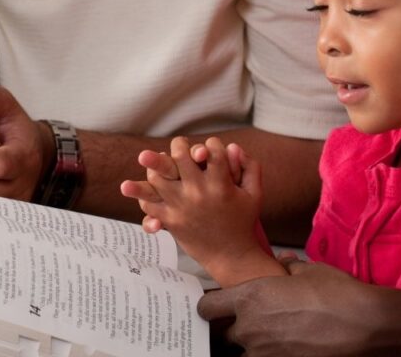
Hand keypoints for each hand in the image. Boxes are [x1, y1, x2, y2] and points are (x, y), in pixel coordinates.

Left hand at [120, 137, 279, 285]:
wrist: (232, 256)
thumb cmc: (243, 222)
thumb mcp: (254, 194)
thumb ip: (250, 166)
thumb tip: (233, 146)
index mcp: (221, 184)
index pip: (212, 149)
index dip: (211, 144)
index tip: (210, 148)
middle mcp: (199, 192)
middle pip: (179, 155)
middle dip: (179, 145)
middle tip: (180, 146)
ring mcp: (181, 206)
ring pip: (157, 176)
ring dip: (158, 166)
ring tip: (164, 164)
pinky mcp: (170, 220)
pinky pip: (148, 202)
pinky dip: (146, 194)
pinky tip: (154, 188)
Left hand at [198, 256, 388, 356]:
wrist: (366, 327)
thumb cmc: (338, 294)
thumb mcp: (310, 271)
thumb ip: (288, 269)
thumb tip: (284, 264)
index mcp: (250, 298)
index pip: (208, 308)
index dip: (211, 309)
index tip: (218, 309)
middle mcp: (250, 328)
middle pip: (224, 336)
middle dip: (234, 331)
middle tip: (254, 325)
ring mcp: (264, 354)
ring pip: (245, 354)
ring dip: (253, 348)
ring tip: (275, 339)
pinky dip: (272, 356)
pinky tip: (288, 349)